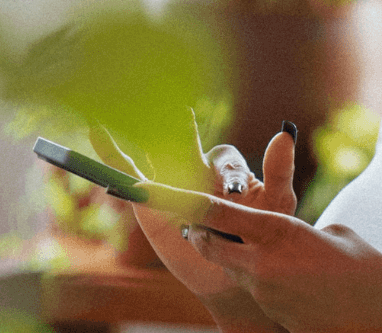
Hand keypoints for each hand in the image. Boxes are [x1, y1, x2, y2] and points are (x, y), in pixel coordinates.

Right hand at [89, 114, 295, 330]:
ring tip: (128, 108)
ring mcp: (172, 182)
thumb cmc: (260, 235)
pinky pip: (129, 173)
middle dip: (183, 132)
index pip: (226, 160)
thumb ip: (279, 170)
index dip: (231, 173)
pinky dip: (111, 153)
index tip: (236, 193)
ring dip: (144, 132)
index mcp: (228, 168)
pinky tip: (98, 130)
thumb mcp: (277, 203)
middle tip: (181, 115)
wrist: (233, 273)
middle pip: (188, 144)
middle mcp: (198, 169)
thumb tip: (284, 131)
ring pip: (157, 152)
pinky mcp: (150, 199)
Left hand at [137, 160, 381, 332]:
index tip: (154, 189)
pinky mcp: (272, 311)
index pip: (218, 213)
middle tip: (194, 219)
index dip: (184, 200)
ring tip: (255, 244)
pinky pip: (255, 286)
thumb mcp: (339, 235)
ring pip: (230, 265)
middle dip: (199, 230)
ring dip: (233, 254)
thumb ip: (304, 229)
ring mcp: (265, 292)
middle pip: (209, 242)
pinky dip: (260, 275)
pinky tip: (290, 275)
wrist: (381, 323)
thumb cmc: (369, 273)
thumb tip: (293, 233)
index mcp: (280, 233)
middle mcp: (264, 263)